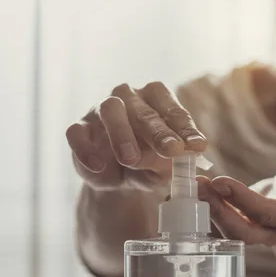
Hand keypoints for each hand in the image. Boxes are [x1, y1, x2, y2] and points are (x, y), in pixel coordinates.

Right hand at [66, 82, 206, 190]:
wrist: (115, 178)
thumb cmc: (146, 163)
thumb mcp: (163, 168)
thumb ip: (170, 163)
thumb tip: (178, 158)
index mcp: (154, 99)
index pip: (172, 110)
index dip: (186, 129)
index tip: (198, 146)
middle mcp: (128, 97)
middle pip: (143, 110)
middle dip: (159, 132)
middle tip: (172, 150)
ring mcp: (100, 110)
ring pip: (110, 109)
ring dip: (122, 134)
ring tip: (131, 159)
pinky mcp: (78, 128)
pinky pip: (77, 133)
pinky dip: (87, 150)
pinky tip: (99, 167)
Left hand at [197, 155, 275, 245]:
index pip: (264, 213)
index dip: (241, 199)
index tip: (219, 180)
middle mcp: (269, 234)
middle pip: (240, 231)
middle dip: (216, 209)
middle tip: (197, 185)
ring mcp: (249, 237)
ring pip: (223, 233)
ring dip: (203, 211)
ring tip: (189, 188)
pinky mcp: (232, 233)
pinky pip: (212, 231)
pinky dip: (195, 217)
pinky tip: (181, 198)